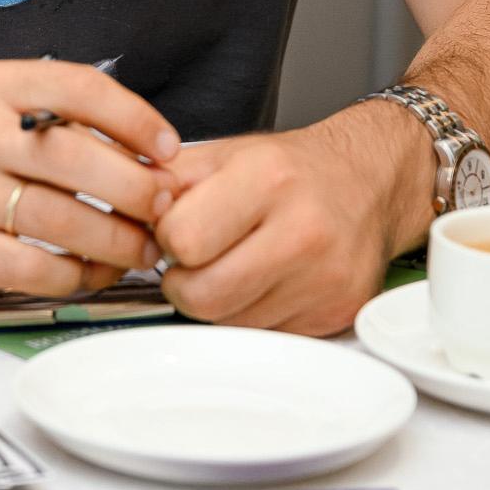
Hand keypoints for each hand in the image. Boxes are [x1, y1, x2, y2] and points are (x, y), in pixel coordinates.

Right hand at [0, 60, 179, 299]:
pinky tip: (95, 271)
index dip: (135, 119)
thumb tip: (157, 159)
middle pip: (73, 157)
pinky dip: (79, 275)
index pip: (77, 88)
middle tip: (163, 207)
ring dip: (117, 240)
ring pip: (61, 219)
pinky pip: (37, 268)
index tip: (169, 150)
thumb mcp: (4, 115)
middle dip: (135, 187)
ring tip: (142, 248)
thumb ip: (68, 124)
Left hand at [154, 104, 432, 335]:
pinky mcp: (337, 312)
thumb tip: (120, 212)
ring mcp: (325, 278)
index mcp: (268, 179)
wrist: (369, 182)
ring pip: (230, 324)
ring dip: (218, 302)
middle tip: (195, 261)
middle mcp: (303, 230)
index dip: (168, 240)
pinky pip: (265, 335)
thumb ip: (167, 181)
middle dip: (184, 283)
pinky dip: (253, 314)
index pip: (182, 240)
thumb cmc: (293, 170)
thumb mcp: (225, 154)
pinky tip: (266, 281)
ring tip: (233, 265)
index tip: (178, 230)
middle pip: (202, 296)